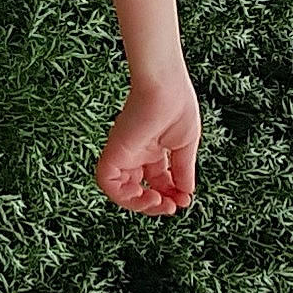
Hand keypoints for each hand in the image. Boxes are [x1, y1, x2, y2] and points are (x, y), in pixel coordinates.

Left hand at [95, 73, 200, 214]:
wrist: (166, 86)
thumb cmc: (177, 105)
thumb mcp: (185, 146)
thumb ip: (183, 170)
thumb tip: (186, 193)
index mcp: (154, 148)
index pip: (157, 181)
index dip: (170, 195)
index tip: (185, 200)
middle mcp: (136, 152)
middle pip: (138, 188)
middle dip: (155, 204)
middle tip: (172, 206)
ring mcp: (124, 152)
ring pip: (120, 190)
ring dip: (139, 205)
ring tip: (160, 203)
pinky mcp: (114, 151)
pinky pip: (106, 181)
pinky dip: (122, 196)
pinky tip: (145, 196)